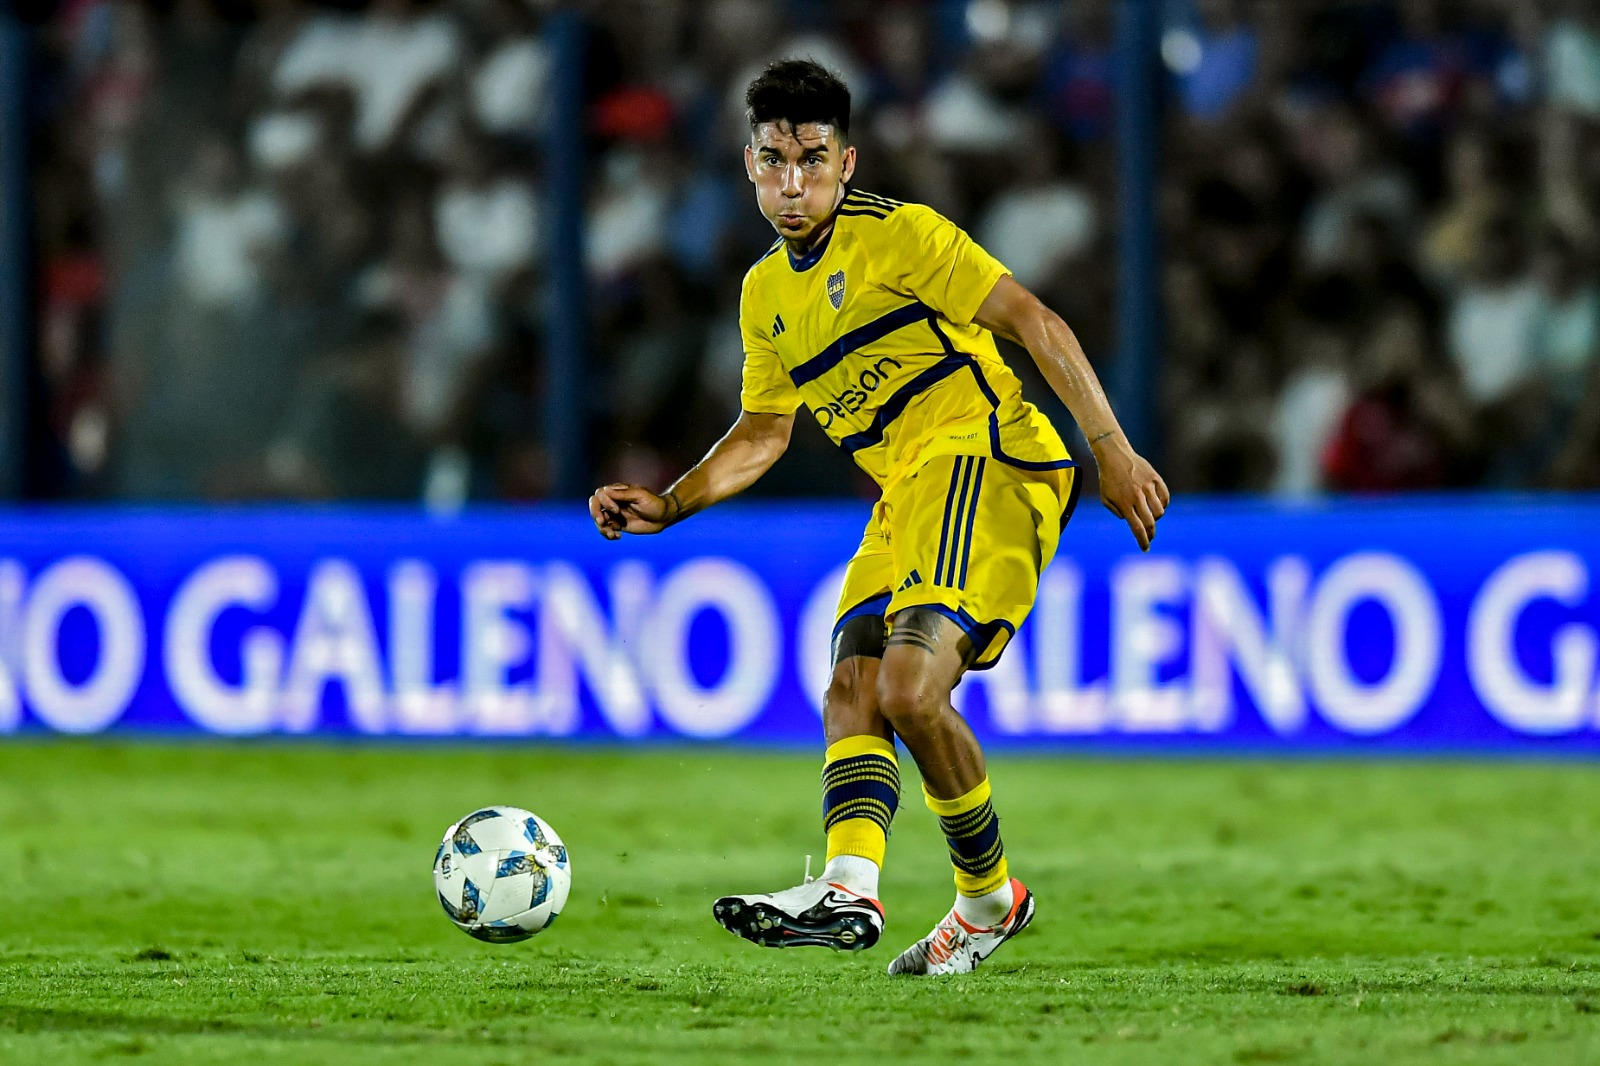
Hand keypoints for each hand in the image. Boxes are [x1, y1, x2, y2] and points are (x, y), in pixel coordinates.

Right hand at [588, 484, 675, 539]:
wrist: (664, 517)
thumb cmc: (654, 503)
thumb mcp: (640, 496)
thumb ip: (623, 494)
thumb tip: (604, 490)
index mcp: (618, 492)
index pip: (600, 494)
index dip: (604, 503)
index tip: (617, 510)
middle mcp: (614, 502)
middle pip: (595, 505)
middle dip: (595, 514)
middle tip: (602, 523)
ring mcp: (615, 514)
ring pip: (599, 519)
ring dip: (602, 528)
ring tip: (612, 535)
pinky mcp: (619, 525)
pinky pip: (606, 529)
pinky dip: (608, 534)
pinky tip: (617, 537)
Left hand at [1091, 433, 1169, 551]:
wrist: (1115, 455)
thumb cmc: (1108, 478)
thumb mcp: (1105, 498)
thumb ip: (1117, 512)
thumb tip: (1130, 520)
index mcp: (1124, 504)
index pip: (1137, 529)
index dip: (1143, 541)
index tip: (1145, 548)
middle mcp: (1137, 497)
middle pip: (1150, 523)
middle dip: (1151, 534)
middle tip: (1150, 537)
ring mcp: (1148, 487)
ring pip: (1160, 511)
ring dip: (1156, 518)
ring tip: (1150, 516)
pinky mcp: (1155, 479)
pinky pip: (1165, 497)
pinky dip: (1163, 504)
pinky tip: (1157, 505)